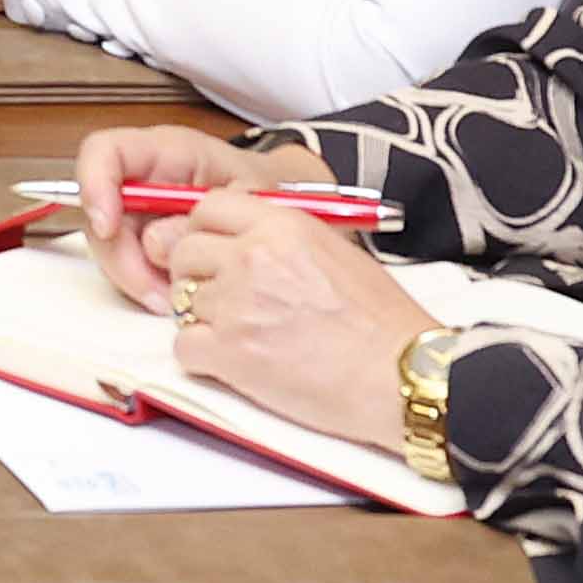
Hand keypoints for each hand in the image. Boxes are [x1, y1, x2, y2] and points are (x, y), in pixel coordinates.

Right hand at [68, 123, 344, 304]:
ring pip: (109, 246)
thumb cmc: (269, 192)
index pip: (105, 151)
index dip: (94, 185)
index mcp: (167, 151)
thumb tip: (159, 241)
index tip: (107, 226)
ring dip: (135, 278)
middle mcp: (143, 179)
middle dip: (120, 257)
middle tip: (155, 291)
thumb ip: (207, 213)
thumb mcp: (252, 197)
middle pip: (99, 211)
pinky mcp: (141, 242)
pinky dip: (146, 287)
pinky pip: (127, 266)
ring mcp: (138, 212)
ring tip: (174, 300)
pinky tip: (173, 296)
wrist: (281, 211)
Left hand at [148, 189, 432, 433]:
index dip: (203, 230)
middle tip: (223, 299)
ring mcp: (236, 304)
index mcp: (282, 226)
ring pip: (180, 300)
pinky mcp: (229, 352)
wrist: (401, 376)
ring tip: (243, 335)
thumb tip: (243, 238)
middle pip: (184, 251)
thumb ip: (283, 238)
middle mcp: (252, 256)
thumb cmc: (382, 322)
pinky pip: (183, 345)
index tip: (213, 250)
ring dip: (202, 318)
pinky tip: (234, 362)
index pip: (208, 207)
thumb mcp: (337, 253)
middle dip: (195, 275)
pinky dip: (201, 356)